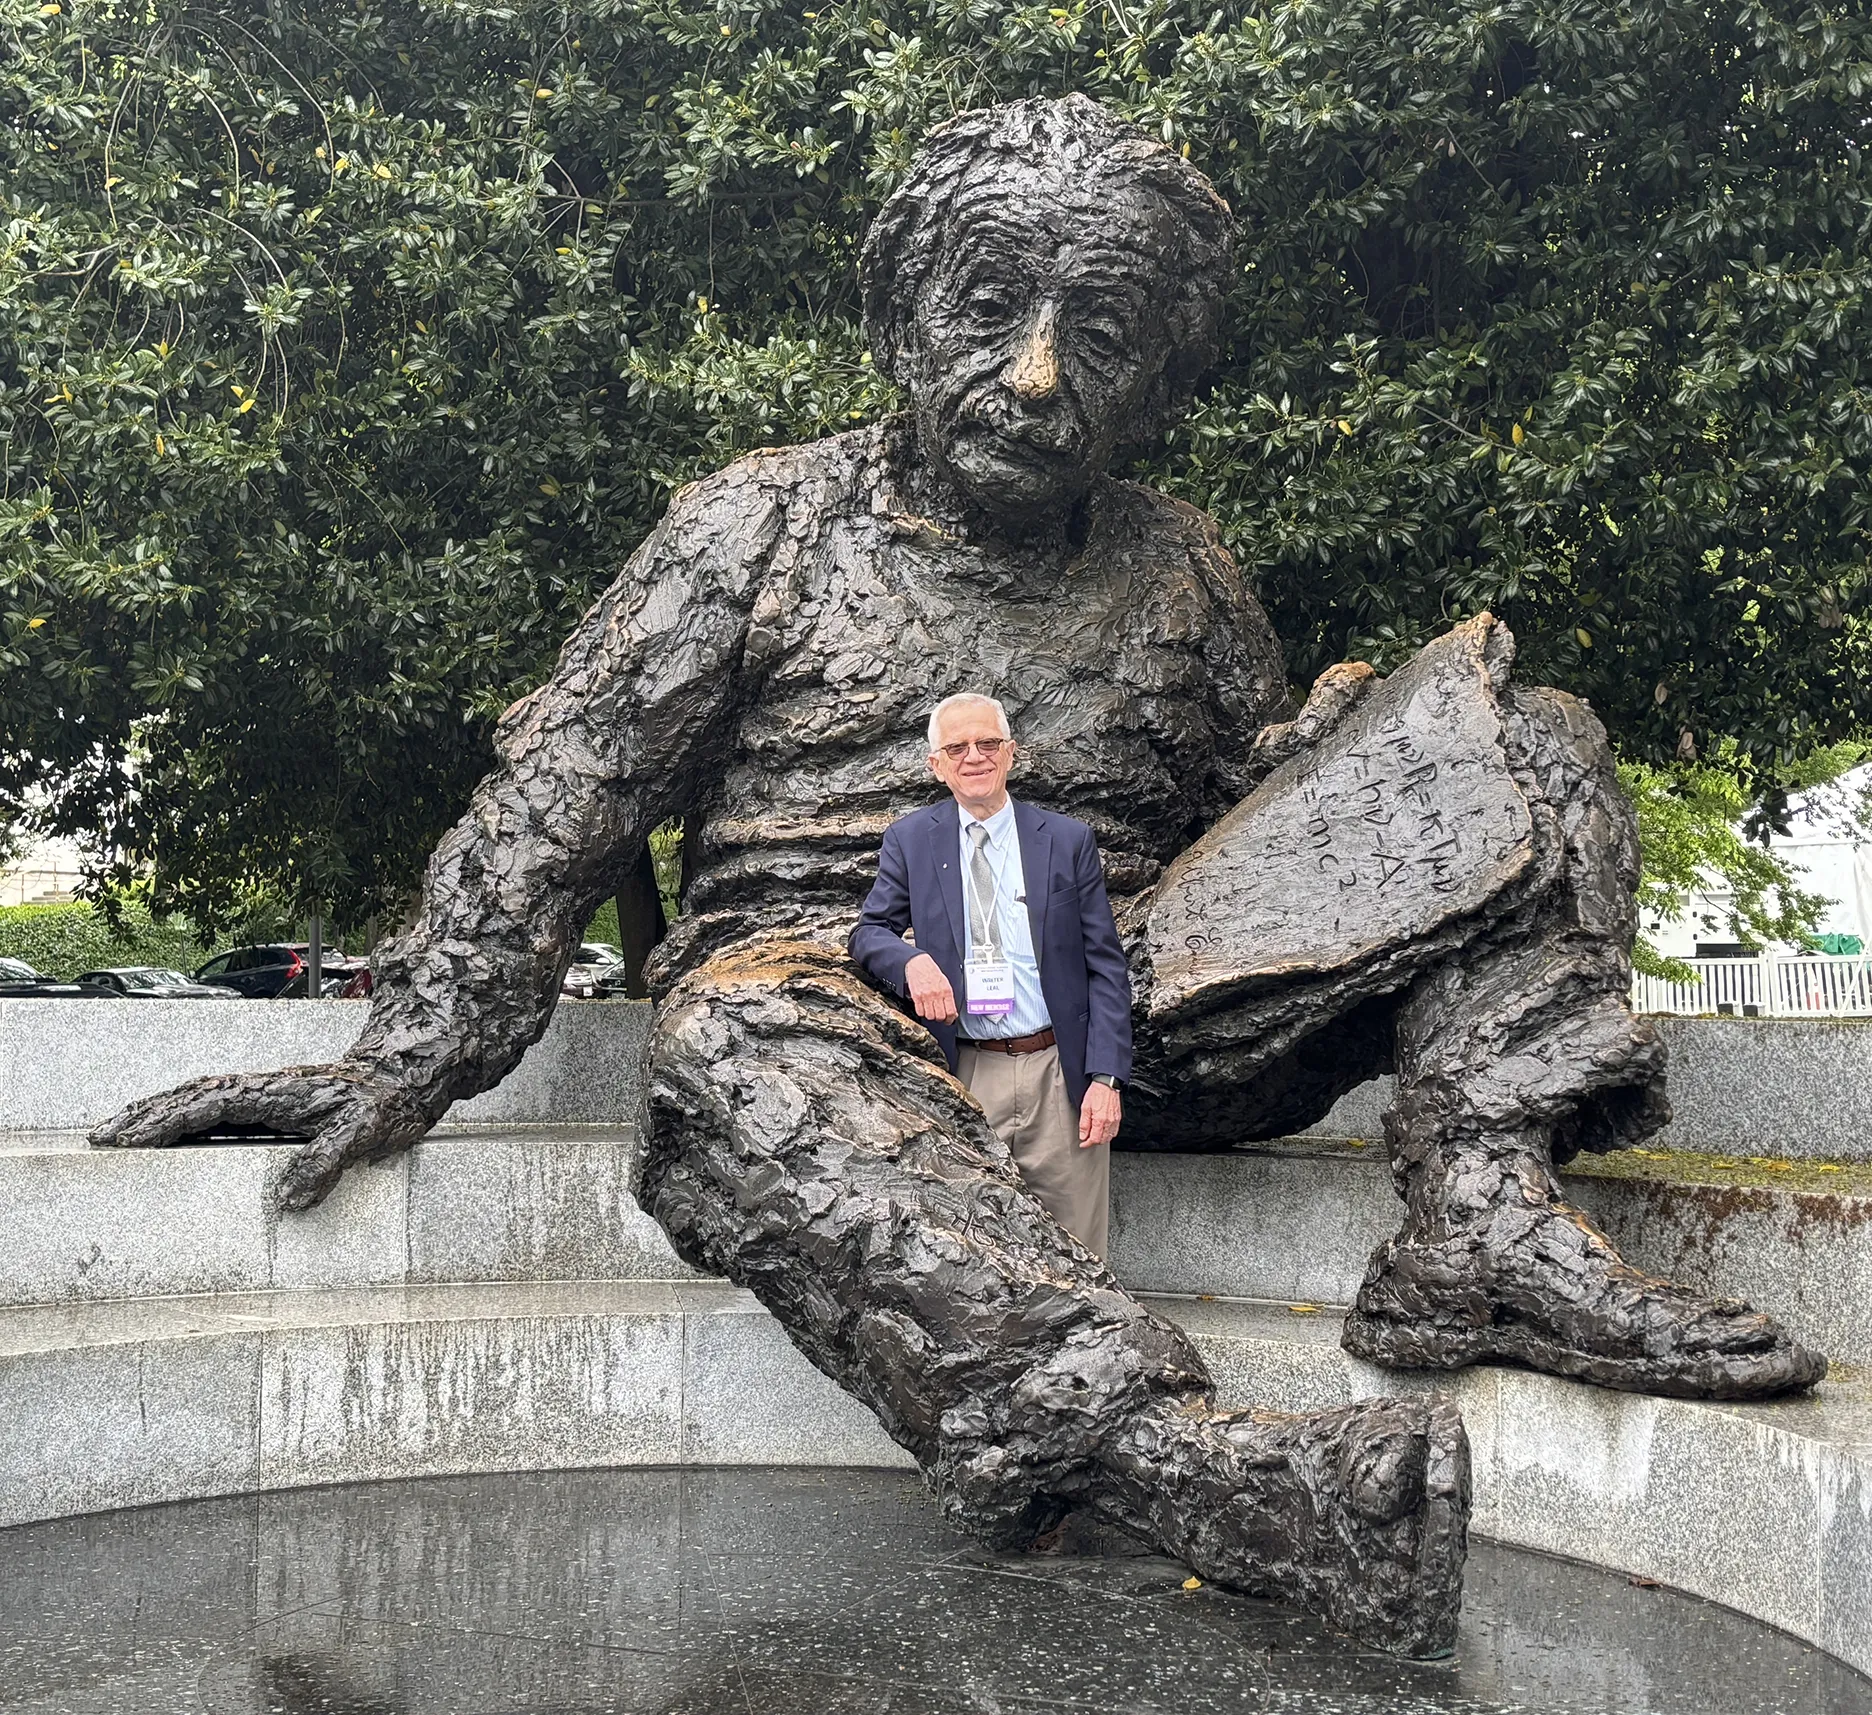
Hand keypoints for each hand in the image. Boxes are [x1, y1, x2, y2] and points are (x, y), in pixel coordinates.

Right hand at [89, 1063, 431, 1210]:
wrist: (408, 1077)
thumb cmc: (386, 1103)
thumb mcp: (362, 1134)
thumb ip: (325, 1163)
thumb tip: (288, 1200)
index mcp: (274, 1091)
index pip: (206, 1104)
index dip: (164, 1121)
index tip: (126, 1139)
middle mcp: (263, 1089)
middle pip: (189, 1096)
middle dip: (143, 1115)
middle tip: (100, 1138)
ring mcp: (266, 1095)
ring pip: (199, 1100)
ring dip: (157, 1114)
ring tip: (117, 1134)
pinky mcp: (274, 1105)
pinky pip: (218, 1110)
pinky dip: (186, 1119)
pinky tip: (174, 1137)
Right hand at [903, 952, 957, 1023]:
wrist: (919, 964)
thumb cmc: (932, 972)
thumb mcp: (945, 983)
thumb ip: (949, 998)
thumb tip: (952, 1011)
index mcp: (946, 991)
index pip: (950, 1011)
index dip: (950, 1019)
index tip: (949, 1020)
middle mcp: (936, 994)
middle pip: (940, 1016)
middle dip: (941, 1019)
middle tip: (940, 1017)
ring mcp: (926, 996)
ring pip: (930, 1016)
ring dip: (931, 1016)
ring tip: (932, 1012)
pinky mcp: (916, 997)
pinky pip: (920, 1012)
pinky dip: (922, 1013)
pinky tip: (924, 1009)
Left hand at [1079, 1081, 1121, 1147]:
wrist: (1107, 1084)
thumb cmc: (1096, 1093)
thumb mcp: (1085, 1107)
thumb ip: (1084, 1124)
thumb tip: (1083, 1135)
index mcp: (1100, 1120)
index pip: (1094, 1139)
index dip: (1087, 1144)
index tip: (1083, 1143)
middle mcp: (1109, 1122)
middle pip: (1102, 1140)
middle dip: (1094, 1141)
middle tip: (1087, 1138)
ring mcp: (1115, 1120)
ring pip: (1109, 1137)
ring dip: (1101, 1139)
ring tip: (1094, 1134)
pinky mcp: (1118, 1118)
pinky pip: (1114, 1131)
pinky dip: (1108, 1134)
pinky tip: (1103, 1130)